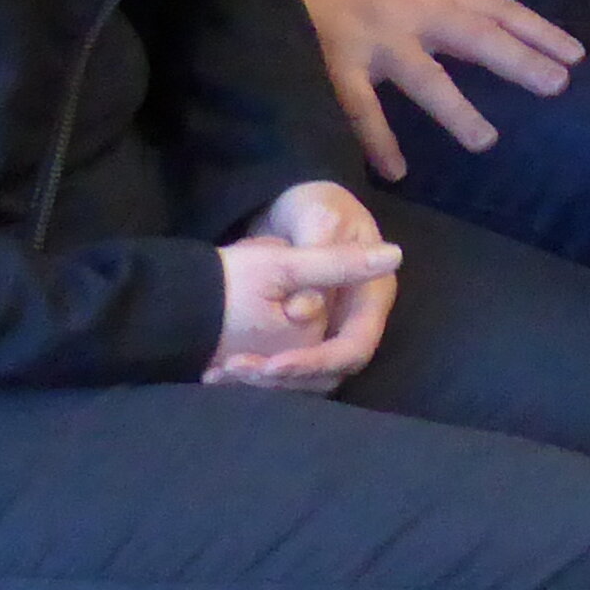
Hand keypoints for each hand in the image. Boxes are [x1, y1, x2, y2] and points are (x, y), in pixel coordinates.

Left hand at [208, 182, 399, 391]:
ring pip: (304, 378)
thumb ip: (318, 264)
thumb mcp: (319, 219)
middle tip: (237, 369)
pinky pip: (284, 369)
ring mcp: (330, 332)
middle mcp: (354, 321)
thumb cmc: (316, 207)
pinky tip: (217, 371)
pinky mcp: (304, 339)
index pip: (355, 348)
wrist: (293, 209)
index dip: (316, 362)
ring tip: (221, 372)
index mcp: (373, 296)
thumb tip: (309, 311)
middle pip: (328, 371)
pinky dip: (253, 374)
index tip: (273, 364)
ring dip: (263, 382)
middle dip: (282, 378)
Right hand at [289, 0, 583, 181]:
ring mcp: (379, 41)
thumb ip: (457, 5)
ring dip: (456, 110)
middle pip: (475, 38)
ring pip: (424, 77)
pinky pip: (361, 107)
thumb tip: (505, 31)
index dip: (540, 32)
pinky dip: (377, 140)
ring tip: (486, 141)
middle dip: (517, 60)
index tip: (577, 56)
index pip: (502, 10)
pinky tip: (396, 170)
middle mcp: (417, 14)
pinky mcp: (340, 64)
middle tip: (555, 85)